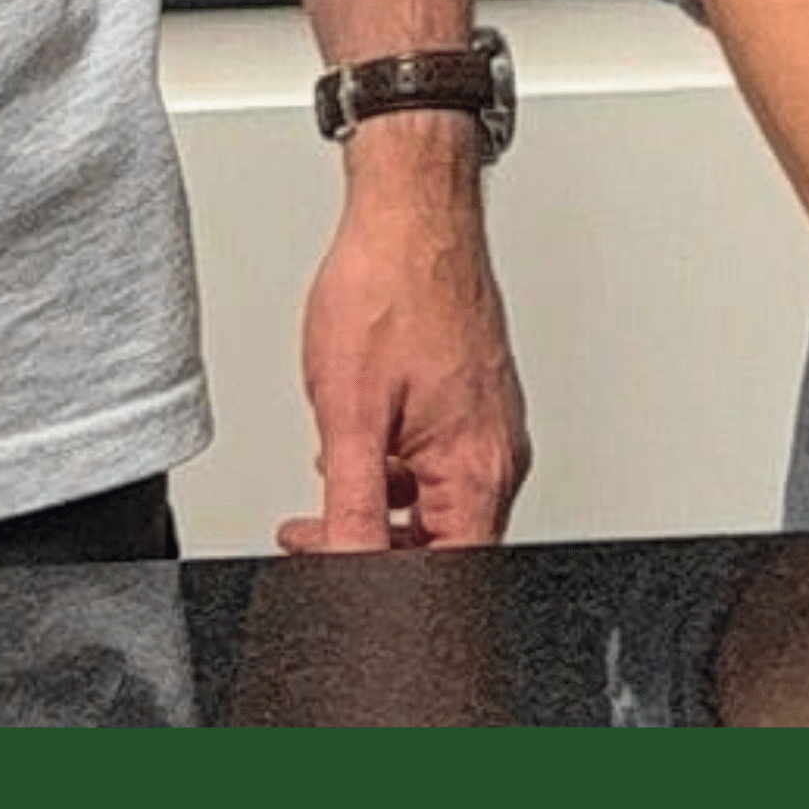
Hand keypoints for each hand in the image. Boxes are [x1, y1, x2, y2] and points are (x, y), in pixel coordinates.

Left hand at [277, 131, 528, 555]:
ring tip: (320, 506)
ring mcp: (488, 426)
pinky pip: (438, 466)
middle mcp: (496, 453)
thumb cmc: (391, 286)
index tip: (338, 591)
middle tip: (311, 546)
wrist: (412, 208)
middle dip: (371, 557)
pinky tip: (352, 457)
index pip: (446, 578)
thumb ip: (350, 512)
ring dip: (376, 517)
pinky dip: (391, 476)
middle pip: (442, 549)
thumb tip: (346, 574)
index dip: (389, 599)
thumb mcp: (349, 416)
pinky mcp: (473, 402)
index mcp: (477, 469)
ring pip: (436, 508)